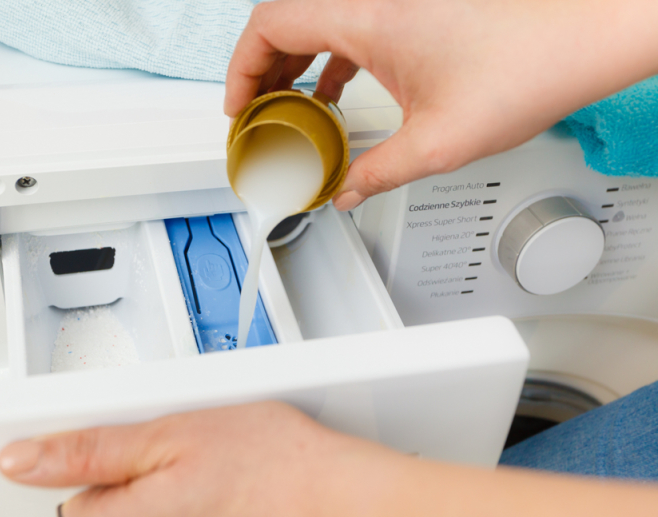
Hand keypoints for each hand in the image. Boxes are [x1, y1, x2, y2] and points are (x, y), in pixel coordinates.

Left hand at [0, 402, 402, 516]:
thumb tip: (21, 460)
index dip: (90, 461)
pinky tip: (217, 484)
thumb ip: (90, 450)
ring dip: (160, 488)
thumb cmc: (266, 462)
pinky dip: (186, 500)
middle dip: (129, 478)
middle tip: (173, 450)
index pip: (67, 501)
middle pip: (104, 514)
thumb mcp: (168, 433)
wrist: (330, 493)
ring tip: (203, 465)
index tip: (118, 443)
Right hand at [224, 0, 657, 210]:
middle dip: (261, 70)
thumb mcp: (436, 142)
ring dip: (294, 64)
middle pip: (288, 21)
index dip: (241, 67)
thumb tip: (346, 192)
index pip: (271, 24)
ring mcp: (394, 3)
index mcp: (367, 18)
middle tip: (256, 112)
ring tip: (286, 106)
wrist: (582, 37)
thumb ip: (376, 173)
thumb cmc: (527, 68)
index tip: (239, 105)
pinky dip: (329, 59)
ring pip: (317, 23)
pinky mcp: (412, 12)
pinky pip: (350, 28)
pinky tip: (333, 91)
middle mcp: (375, 1)